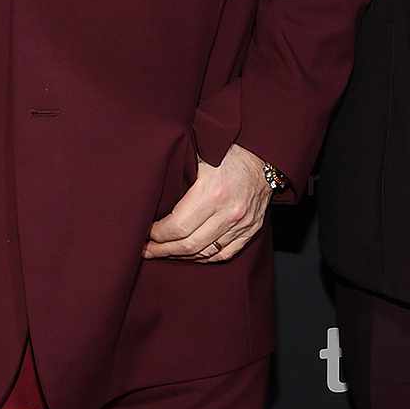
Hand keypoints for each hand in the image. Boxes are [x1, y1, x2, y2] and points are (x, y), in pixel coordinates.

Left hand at [144, 145, 271, 263]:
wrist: (264, 154)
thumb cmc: (228, 151)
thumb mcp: (198, 155)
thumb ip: (176, 175)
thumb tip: (150, 194)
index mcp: (212, 193)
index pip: (177, 227)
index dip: (157, 234)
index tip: (145, 232)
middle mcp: (229, 213)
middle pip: (189, 245)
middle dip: (163, 250)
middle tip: (146, 250)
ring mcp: (242, 224)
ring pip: (205, 252)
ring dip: (181, 256)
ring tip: (164, 253)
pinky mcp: (251, 229)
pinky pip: (225, 253)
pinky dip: (205, 257)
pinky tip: (190, 255)